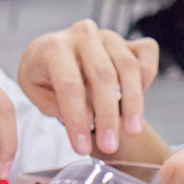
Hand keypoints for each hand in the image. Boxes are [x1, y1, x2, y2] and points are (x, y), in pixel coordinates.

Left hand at [18, 19, 157, 157]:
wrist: (52, 51)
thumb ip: (58, 104)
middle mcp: (83, 35)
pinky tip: (139, 98)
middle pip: (102, 75)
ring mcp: (108, 36)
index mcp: (54, 47)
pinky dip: (147, 76)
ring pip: (128, 66)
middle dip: (108, 115)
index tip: (80, 148)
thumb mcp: (35, 91)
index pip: (69, 84)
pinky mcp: (128, 40)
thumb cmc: (44, 74)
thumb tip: (90, 118)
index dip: (76, 118)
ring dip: (134, 103)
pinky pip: (147, 53)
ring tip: (132, 131)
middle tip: (109, 145)